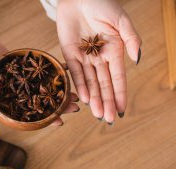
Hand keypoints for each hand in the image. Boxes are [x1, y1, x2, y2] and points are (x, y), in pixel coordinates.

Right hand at [0, 40, 79, 127]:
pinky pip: (43, 70)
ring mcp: (25, 80)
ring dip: (60, 90)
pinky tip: (66, 70)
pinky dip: (54, 70)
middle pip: (42, 102)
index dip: (45, 120)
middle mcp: (20, 92)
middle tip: (75, 107)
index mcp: (10, 102)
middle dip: (59, 105)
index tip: (60, 122)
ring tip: (75, 92)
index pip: (30, 114)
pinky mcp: (27, 67)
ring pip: (45, 87)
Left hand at [56, 0, 141, 122]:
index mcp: (114, 51)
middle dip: (106, 102)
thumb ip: (131, 39)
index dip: (120, 94)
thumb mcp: (121, 20)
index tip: (121, 110)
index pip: (118, 78)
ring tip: (96, 114)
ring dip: (93, 98)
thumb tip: (138, 59)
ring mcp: (84, 57)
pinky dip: (79, 85)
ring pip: (90, 82)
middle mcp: (99, 57)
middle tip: (107, 119)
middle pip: (103, 84)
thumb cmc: (102, 3)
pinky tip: (84, 98)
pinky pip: (74, 72)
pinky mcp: (69, 53)